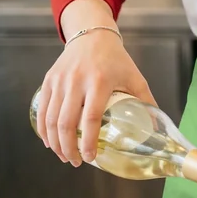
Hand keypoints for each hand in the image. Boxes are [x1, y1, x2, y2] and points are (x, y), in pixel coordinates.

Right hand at [36, 29, 156, 167]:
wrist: (92, 35)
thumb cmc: (116, 59)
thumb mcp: (134, 77)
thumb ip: (145, 100)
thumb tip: (154, 127)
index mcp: (100, 81)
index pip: (91, 118)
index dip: (89, 141)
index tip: (90, 157)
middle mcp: (77, 81)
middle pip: (66, 123)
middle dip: (69, 148)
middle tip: (76, 162)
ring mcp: (60, 81)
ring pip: (51, 120)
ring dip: (56, 143)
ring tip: (64, 155)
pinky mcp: (49, 81)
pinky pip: (42, 110)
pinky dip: (43, 130)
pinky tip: (50, 141)